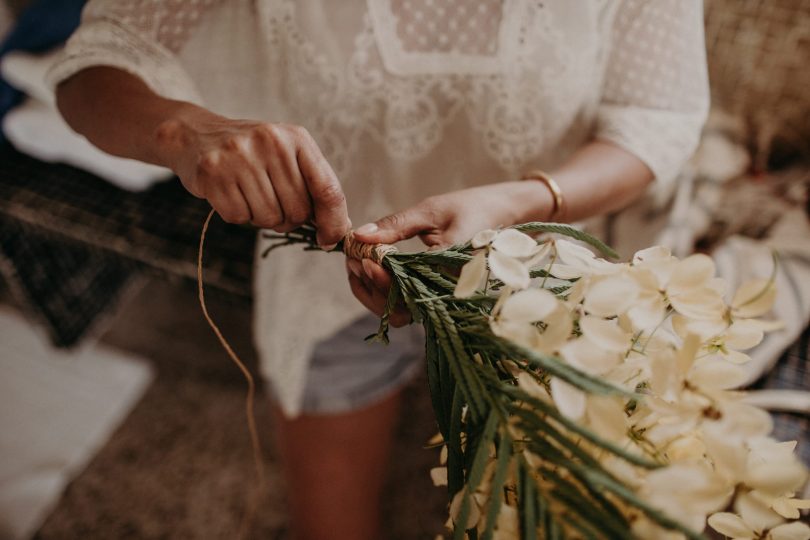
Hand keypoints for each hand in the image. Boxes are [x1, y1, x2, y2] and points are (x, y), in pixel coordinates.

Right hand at [156, 112, 349, 247]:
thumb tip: (336, 231)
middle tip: (272, 202)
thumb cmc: (252, 154)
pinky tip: (231, 194)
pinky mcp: (213, 173)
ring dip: (262, 217)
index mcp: (296, 138)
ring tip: (250, 194)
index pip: (328, 189)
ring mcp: (240, 156)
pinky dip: (238, 215)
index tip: (330, 239)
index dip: (333, 221)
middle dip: (289, 218)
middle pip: (298, 211)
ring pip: (270, 218)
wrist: (195, 136)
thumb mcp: (287, 156)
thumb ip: (314, 187)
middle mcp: (270, 142)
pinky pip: (240, 218)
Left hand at [345, 182, 551, 319]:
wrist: (505, 214)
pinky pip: (408, 304)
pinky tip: (370, 267)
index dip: (379, 278)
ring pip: (401, 313)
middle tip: (352, 259)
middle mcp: (449, 292)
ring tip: (357, 263)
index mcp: (452, 271)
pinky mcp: (438, 295)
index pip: (407, 289)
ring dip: (375, 293)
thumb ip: (396, 225)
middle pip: (400, 312)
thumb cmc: (471, 207)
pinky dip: (385, 290)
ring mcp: (444, 297)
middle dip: (371, 289)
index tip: (361, 256)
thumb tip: (359, 236)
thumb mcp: (431, 210)